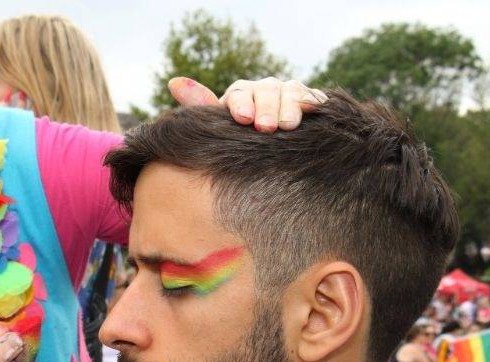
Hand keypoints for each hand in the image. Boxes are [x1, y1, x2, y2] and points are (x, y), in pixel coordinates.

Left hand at [169, 76, 327, 132]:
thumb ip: (200, 106)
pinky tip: (315, 110)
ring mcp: (288, 93)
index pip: (239, 93)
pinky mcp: (310, 101)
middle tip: (265, 127)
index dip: (241, 104)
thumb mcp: (218, 126)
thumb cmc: (236, 140)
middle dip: (266, 108)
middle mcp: (265, 89)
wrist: (267, 151)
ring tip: (288, 125)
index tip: (242, 118)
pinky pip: (313, 98)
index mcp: (240, 94)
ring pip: (290, 92)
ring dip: (290, 106)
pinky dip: (314, 102)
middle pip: (266, 91)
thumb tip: (173, 82)